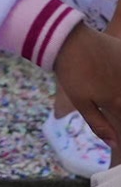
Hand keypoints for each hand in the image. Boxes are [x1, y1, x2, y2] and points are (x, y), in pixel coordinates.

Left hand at [54, 27, 120, 150]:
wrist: (70, 41)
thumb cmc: (72, 74)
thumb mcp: (81, 102)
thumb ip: (99, 124)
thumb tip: (115, 145)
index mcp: (117, 101)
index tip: (117, 124)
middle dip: (120, 110)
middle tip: (110, 104)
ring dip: (119, 92)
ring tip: (112, 93)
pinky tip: (116, 76)